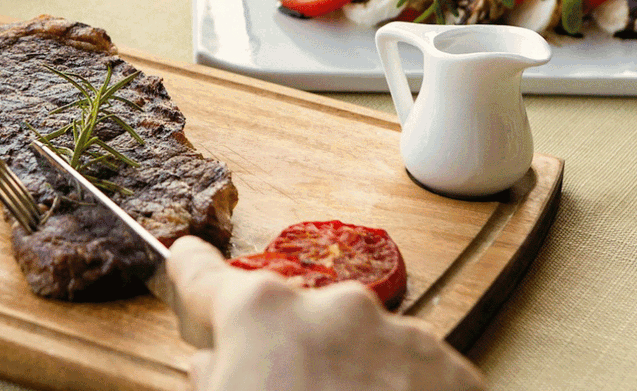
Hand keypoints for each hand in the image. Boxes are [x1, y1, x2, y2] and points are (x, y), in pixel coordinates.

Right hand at [167, 236, 487, 390]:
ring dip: (344, 377)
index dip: (192, 271)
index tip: (188, 258)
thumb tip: (215, 364)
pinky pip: (407, 373)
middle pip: (293, 321)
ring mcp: (398, 335)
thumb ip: (211, 379)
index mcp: (261, 315)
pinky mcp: (448, 369)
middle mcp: (333, 308)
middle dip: (286, 354)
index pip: (208, 278)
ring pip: (356, 346)